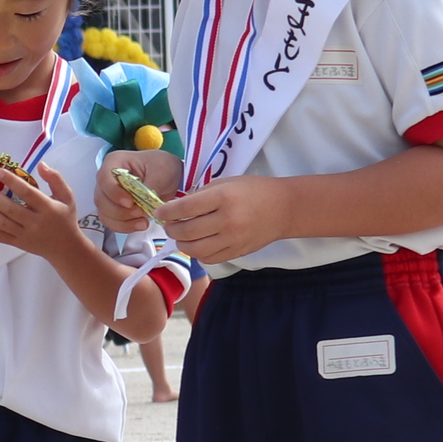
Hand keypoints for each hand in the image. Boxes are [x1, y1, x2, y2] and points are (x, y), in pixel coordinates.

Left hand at [0, 162, 89, 263]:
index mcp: (48, 209)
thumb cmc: (66, 218)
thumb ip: (55, 179)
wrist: (66, 249)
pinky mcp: (17, 243)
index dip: (12, 182)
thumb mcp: (67, 197)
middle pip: (11, 209)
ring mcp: (24, 235)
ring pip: (2, 223)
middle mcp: (35, 223)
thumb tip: (40, 164)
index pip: (28, 194)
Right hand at [96, 147, 180, 232]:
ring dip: (122, 222)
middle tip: (141, 212)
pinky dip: (124, 227)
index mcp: (115, 162)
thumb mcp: (162, 171)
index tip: (130, 203)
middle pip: (101, 199)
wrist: (169, 176)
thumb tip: (143, 203)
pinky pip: (111, 222)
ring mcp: (108, 195)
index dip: (113, 192)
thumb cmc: (162, 166)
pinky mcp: (114, 209)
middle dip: (120, 211)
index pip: (104, 178)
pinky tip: (141, 224)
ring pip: (104, 213)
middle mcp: (107, 179)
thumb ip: (151, 186)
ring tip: (143, 221)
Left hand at [154, 174, 297, 266]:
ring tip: (181, 236)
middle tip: (169, 224)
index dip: (167, 211)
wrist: (283, 208)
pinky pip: (209, 258)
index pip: (186, 208)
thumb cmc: (252, 190)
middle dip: (171, 229)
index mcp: (223, 198)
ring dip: (182, 244)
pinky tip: (198, 243)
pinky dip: (198, 253)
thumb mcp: (226, 183)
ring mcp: (233, 239)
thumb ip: (201, 195)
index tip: (159, 211)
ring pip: (196, 250)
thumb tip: (177, 208)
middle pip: (187, 232)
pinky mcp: (237, 252)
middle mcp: (227, 220)